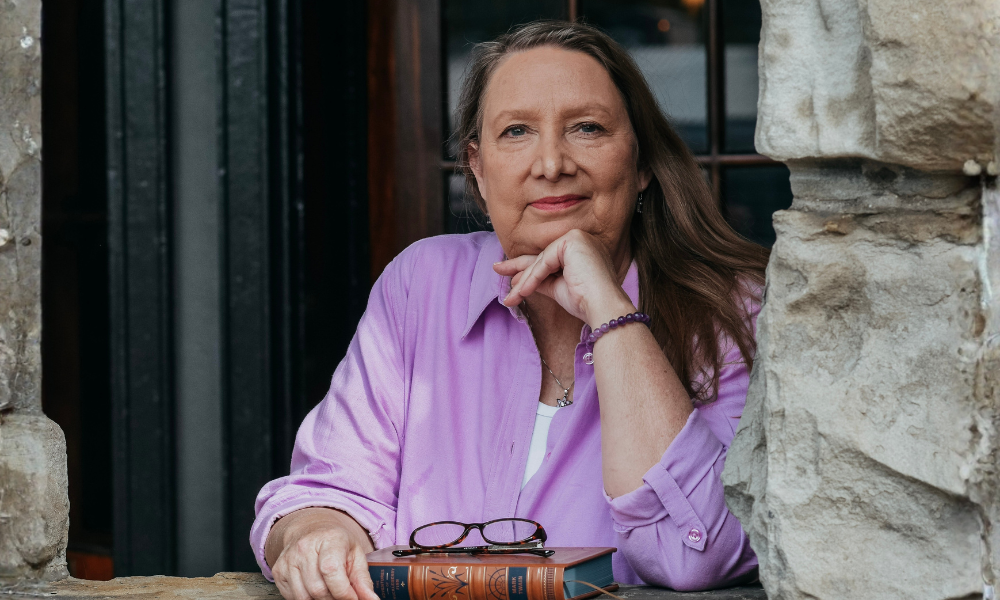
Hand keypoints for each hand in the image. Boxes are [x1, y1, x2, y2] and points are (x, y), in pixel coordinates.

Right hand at [267, 507, 378, 599]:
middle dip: (333, 599)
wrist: (310, 530)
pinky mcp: (279, 571)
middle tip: (342, 596)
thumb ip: (363, 580)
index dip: (343, 592)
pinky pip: (292, 597)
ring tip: (329, 593)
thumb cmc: (336, 543)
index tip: (352, 599)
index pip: (331, 571)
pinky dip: (306, 599)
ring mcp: (288, 559)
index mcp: (329, 539)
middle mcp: (304, 547)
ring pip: (304, 596)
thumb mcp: (355, 555)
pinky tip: (314, 590)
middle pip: (318, 589)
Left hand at [493, 229, 634, 325]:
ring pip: (541, 261)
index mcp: (581, 250)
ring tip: (511, 296)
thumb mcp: (558, 288)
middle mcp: (581, 239)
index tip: (509, 276)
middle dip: (518, 268)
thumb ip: (540, 280)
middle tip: (496, 269)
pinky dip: (532, 278)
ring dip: (524, 280)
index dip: (527, 268)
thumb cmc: (586, 302)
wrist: (603, 307)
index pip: (548, 258)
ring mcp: (577, 237)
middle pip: (542, 257)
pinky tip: (521, 291)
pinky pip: (545, 262)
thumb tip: (517, 279)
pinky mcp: (572, 241)